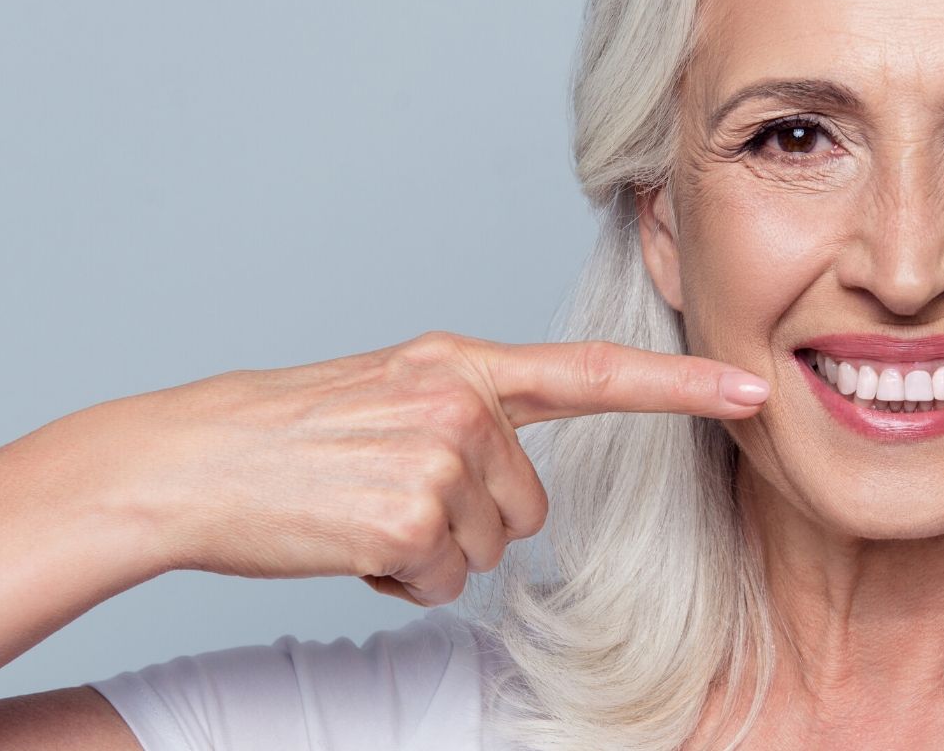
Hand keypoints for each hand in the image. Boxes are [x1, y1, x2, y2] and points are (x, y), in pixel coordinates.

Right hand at [91, 331, 769, 605]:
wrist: (190, 461)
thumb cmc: (291, 435)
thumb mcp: (393, 390)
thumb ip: (472, 410)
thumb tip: (522, 479)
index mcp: (463, 363)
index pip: (595, 373)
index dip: (682, 387)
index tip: (752, 390)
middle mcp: (463, 399)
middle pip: (532, 503)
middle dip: (469, 518)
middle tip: (386, 491)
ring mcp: (440, 455)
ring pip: (491, 548)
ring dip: (431, 551)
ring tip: (361, 508)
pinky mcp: (412, 515)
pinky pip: (444, 581)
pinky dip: (398, 579)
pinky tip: (348, 540)